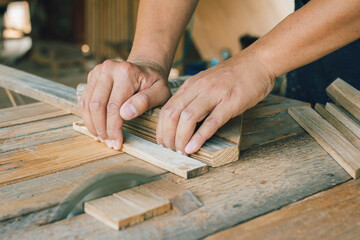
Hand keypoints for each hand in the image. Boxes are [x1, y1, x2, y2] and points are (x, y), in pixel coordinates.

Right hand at [79, 59, 170, 149]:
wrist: (146, 68)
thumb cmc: (154, 83)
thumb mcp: (160, 92)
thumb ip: (145, 102)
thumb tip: (126, 114)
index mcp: (125, 72)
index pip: (113, 107)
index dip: (113, 128)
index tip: (117, 143)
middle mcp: (108, 69)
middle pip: (97, 106)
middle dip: (102, 129)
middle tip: (109, 143)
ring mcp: (98, 71)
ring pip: (87, 104)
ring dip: (93, 125)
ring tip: (102, 139)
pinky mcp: (92, 76)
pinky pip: (84, 100)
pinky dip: (88, 117)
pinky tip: (97, 129)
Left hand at [156, 51, 274, 153]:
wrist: (258, 62)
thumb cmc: (233, 76)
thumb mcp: (207, 83)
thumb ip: (194, 98)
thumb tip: (183, 120)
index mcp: (191, 85)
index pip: (167, 108)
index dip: (161, 128)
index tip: (163, 142)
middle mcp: (198, 88)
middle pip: (172, 114)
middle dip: (167, 135)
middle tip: (170, 150)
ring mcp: (214, 94)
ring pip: (187, 118)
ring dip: (181, 138)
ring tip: (181, 151)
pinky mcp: (230, 103)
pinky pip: (211, 122)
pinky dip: (199, 137)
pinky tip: (193, 147)